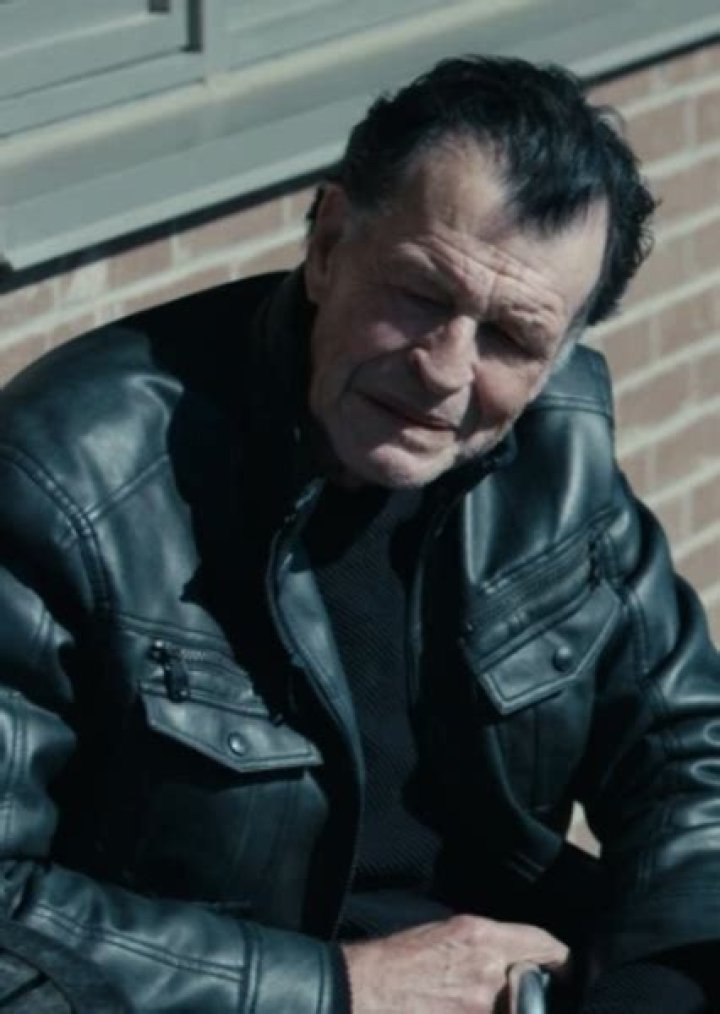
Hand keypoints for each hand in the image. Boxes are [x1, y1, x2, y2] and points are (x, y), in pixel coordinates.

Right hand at [341, 914, 567, 1012]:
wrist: (361, 990)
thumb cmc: (394, 960)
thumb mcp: (443, 933)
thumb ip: (484, 945)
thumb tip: (511, 959)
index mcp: (482, 936)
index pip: (545, 945)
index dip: (560, 959)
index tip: (564, 968)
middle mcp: (489, 972)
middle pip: (534, 986)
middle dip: (527, 992)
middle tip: (511, 994)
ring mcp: (481, 1007)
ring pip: (513, 1010)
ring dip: (502, 1008)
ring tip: (462, 999)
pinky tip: (455, 1009)